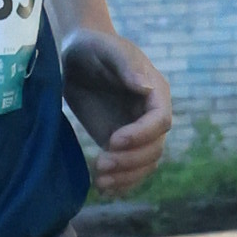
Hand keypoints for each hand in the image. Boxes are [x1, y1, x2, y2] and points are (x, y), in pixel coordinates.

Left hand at [61, 27, 171, 197]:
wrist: (76, 57)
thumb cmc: (93, 47)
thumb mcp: (107, 49)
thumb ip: (125, 66)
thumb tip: (145, 88)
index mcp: (155, 92)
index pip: (161, 121)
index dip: (141, 135)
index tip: (113, 140)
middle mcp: (149, 116)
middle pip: (154, 148)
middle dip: (130, 161)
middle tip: (100, 163)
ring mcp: (136, 132)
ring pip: (144, 164)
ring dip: (126, 177)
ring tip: (100, 182)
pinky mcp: (119, 143)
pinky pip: (128, 169)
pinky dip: (120, 182)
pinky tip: (103, 189)